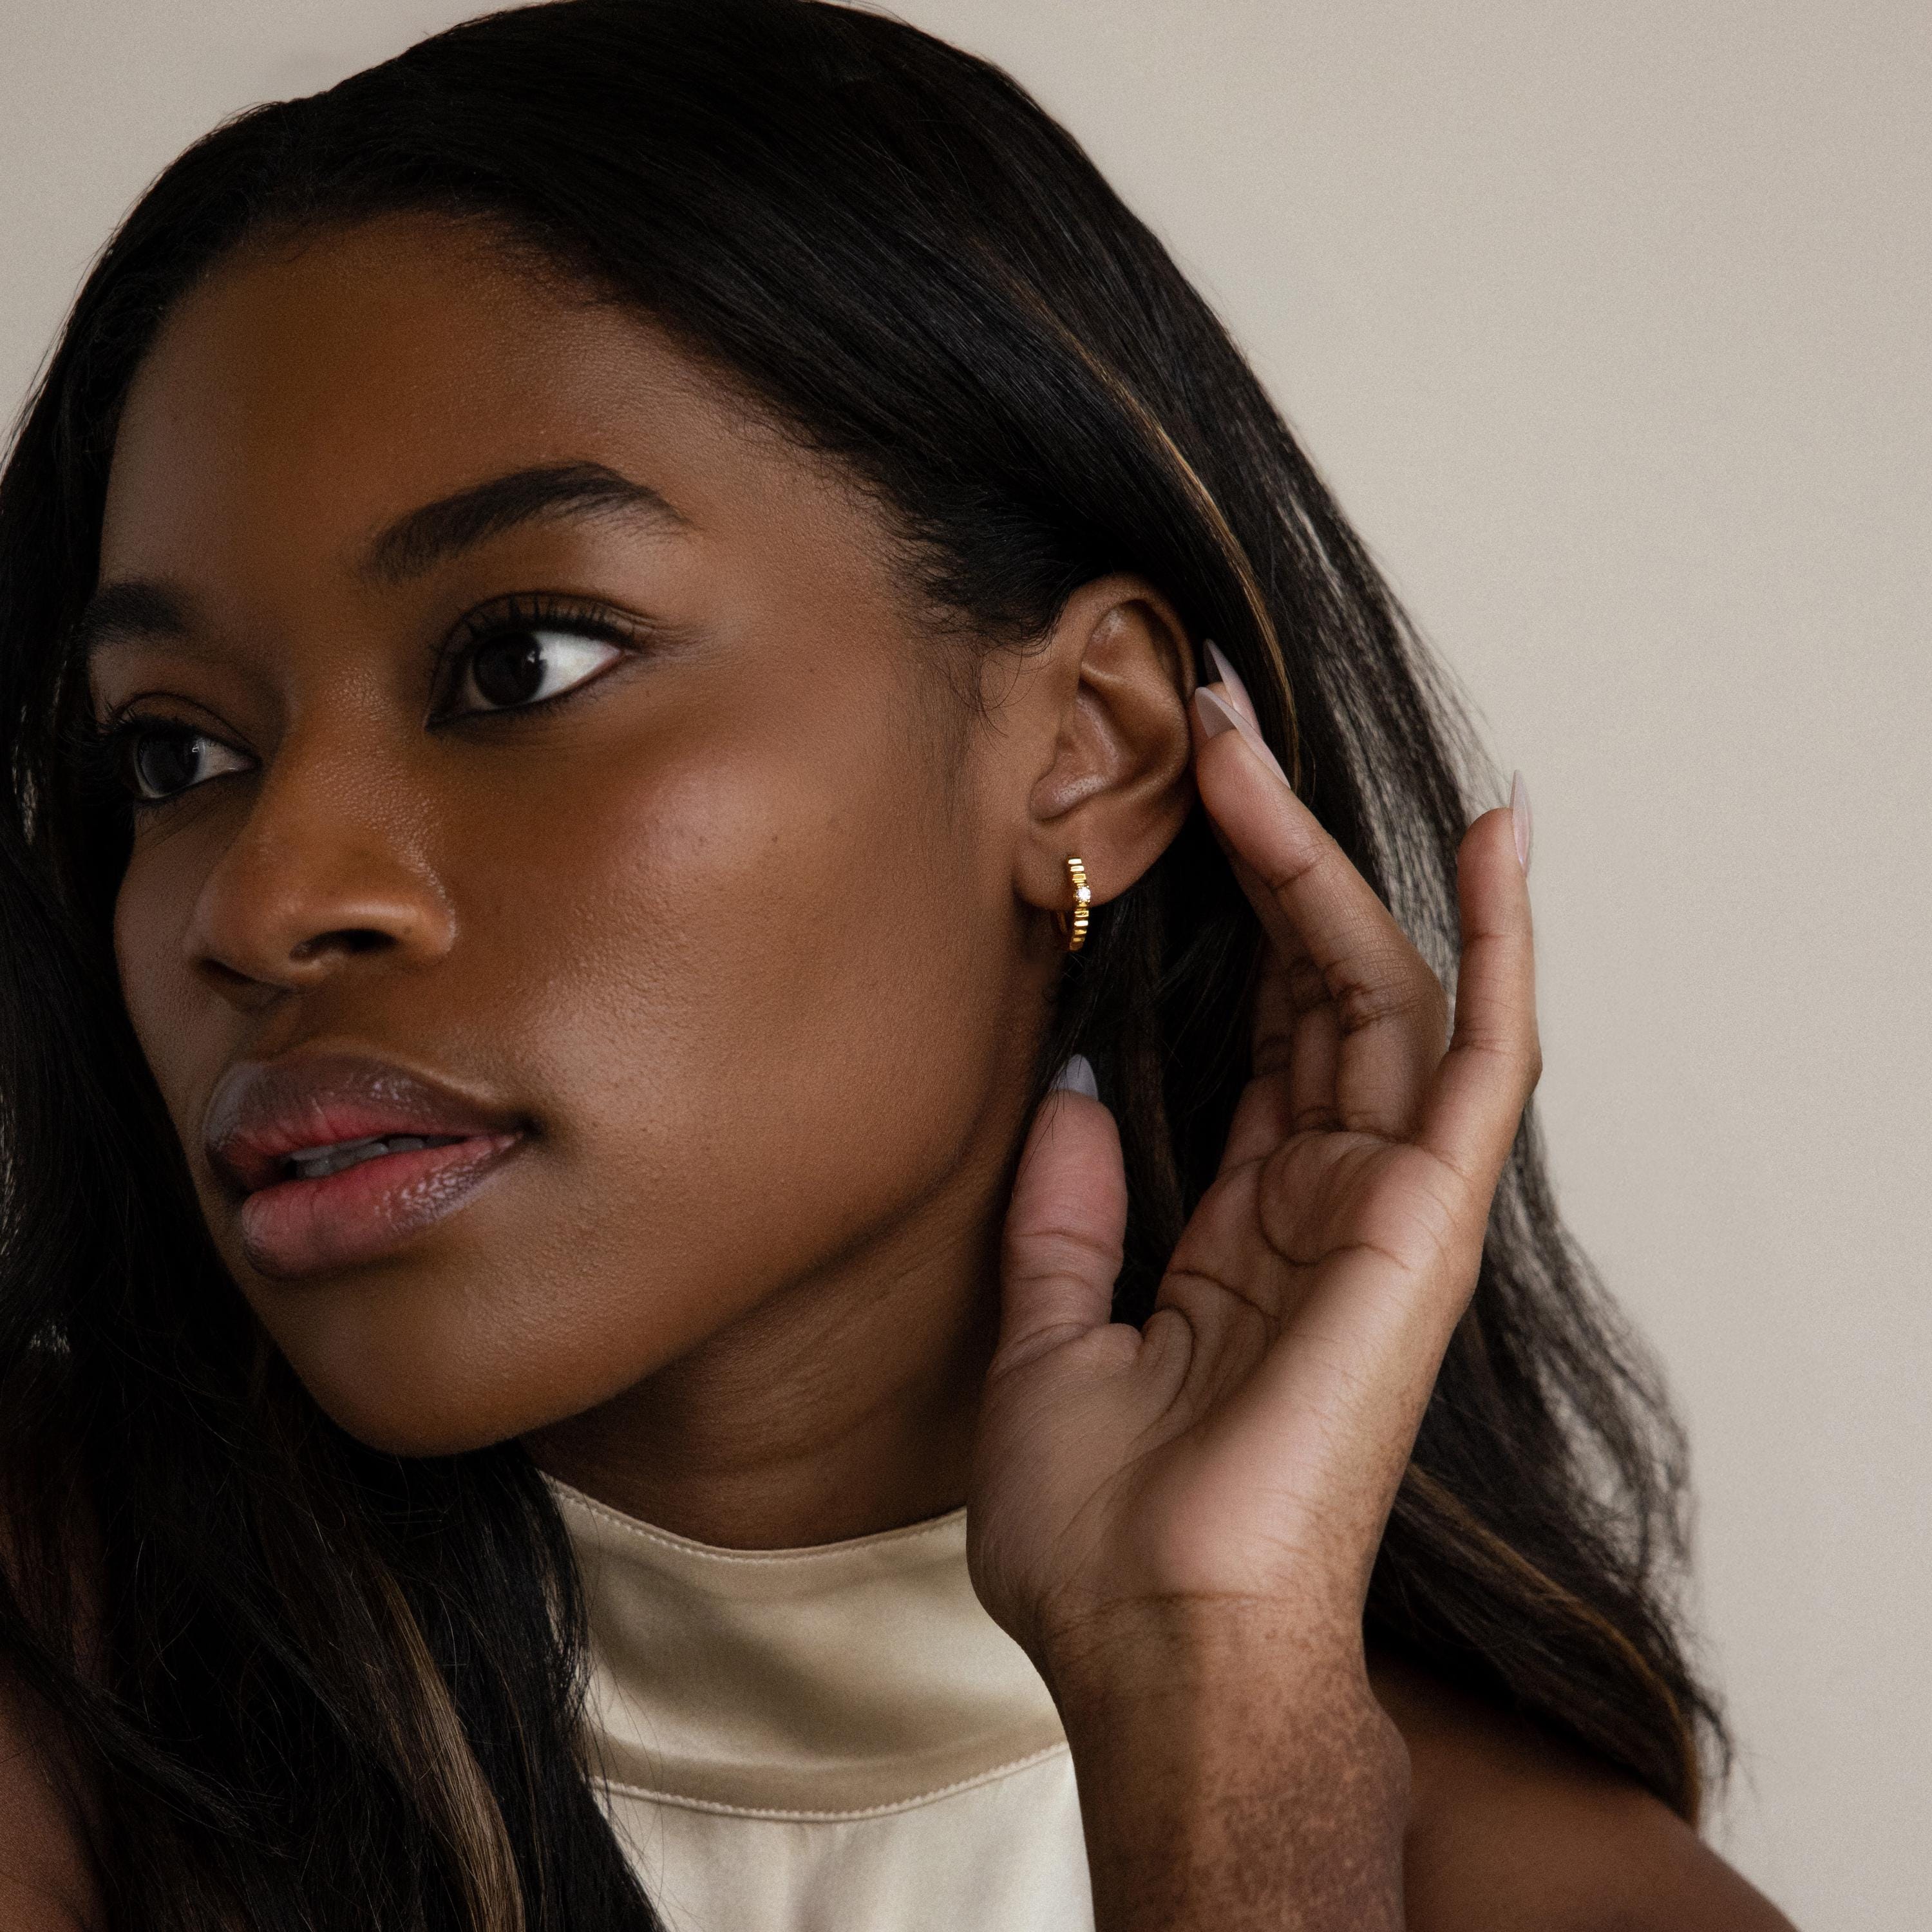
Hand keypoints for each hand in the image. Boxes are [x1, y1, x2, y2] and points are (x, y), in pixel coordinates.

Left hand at [966, 660, 1538, 1924]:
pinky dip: (1500, 949)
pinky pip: (1482, 1062)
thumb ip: (1070, 1207)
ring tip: (1256, 737)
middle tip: (1204, 719)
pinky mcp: (1422, 1224)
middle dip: (1266, 847)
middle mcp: (1327, 1203)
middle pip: (1317, 985)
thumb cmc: (1105, 1542)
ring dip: (1334, 857)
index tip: (1169, 804)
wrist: (1157, 1658)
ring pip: (1387, 990)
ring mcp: (1384, 1207)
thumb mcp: (1045, 1342)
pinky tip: (1496, 840)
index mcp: (1248, 1230)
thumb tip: (1078, 1073)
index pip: (1259, 1035)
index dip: (1226, 918)